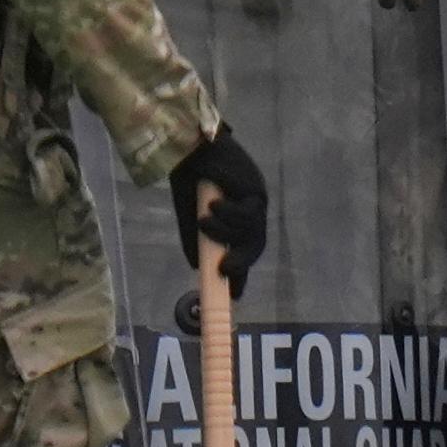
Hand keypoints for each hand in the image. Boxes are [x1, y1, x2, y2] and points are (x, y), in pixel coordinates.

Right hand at [170, 124, 270, 292]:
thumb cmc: (191, 179)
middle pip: (254, 245)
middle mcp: (249, 212)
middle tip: (224, 271)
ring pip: (250, 231)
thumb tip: (197, 267)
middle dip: (241, 261)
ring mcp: (254, 201)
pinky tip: (214, 204)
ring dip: (225, 230)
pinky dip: (229, 213)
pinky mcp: (256, 190)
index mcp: (235, 219)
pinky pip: (248, 213)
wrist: (191, 150)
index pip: (243, 249)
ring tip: (204, 220)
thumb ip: (193, 240)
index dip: (241, 271)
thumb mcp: (189, 214)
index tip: (234, 295)